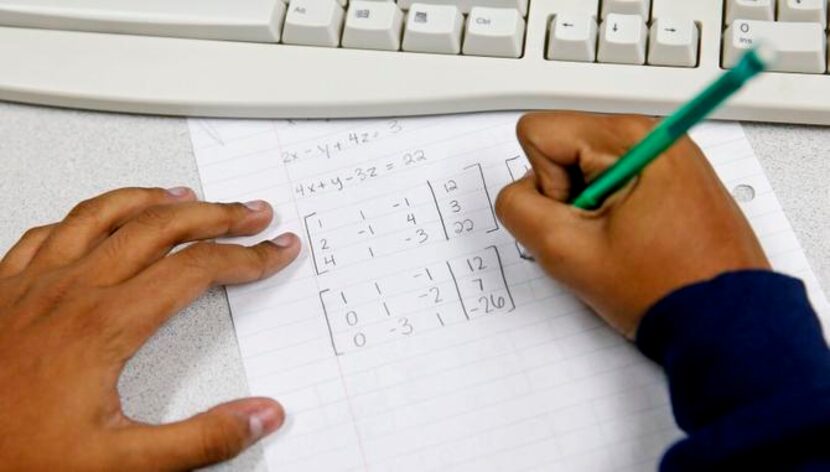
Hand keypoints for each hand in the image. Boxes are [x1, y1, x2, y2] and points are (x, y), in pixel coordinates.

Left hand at [0, 187, 300, 470]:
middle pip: (159, 227)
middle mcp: (70, 292)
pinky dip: (86, 215)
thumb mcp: (122, 466)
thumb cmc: (16, 458)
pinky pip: (48, 232)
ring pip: (103, 215)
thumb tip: (260, 415)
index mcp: (105, 324)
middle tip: (249, 213)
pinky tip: (97, 217)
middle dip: (216, 215)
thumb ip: (201, 439)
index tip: (274, 252)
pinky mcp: (3, 291)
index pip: (195, 269)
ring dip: (154, 198)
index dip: (247, 257)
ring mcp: (32, 285)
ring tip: (186, 194)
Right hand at [496, 112, 769, 337]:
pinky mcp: (670, 177)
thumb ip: (518, 209)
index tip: (581, 218)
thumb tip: (517, 194)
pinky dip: (610, 213)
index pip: (537, 133)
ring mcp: (664, 156)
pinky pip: (610, 183)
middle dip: (567, 197)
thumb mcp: (567, 252)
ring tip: (620, 243)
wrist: (724, 322)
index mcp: (629, 137)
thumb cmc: (663, 289)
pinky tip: (632, 242)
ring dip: (588, 209)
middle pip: (561, 149)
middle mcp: (650, 135)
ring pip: (583, 169)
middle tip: (601, 235)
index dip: (544, 185)